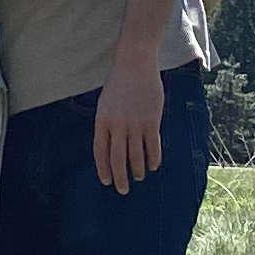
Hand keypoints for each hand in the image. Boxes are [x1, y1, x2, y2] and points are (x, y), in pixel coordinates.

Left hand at [92, 46, 164, 191]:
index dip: (103, 169)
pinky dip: (153, 159)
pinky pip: (152, 147)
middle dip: (120, 178)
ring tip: (139, 177)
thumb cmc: (119, 84)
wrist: (135, 64)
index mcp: (102, 120)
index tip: (107, 181)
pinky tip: (153, 166)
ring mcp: (135, 124)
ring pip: (136, 156)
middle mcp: (117, 125)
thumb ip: (107, 125)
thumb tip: (111, 147)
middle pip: (118, 159)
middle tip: (123, 190)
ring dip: (137, 171)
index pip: (101, 152)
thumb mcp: (105, 103)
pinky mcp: (151, 121)